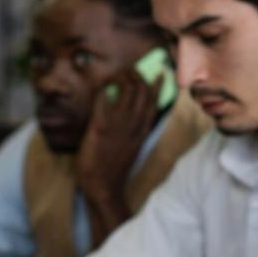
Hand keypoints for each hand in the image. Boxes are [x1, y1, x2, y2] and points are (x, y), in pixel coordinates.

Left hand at [74, 67, 160, 239]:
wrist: (101, 186)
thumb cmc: (114, 169)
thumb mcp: (132, 148)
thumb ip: (134, 131)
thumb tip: (134, 114)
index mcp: (142, 131)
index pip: (154, 102)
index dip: (156, 85)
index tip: (157, 73)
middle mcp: (132, 125)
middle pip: (140, 91)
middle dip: (136, 74)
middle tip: (130, 70)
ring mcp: (116, 126)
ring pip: (125, 90)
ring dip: (120, 77)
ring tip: (116, 74)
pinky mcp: (99, 128)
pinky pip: (103, 101)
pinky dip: (103, 90)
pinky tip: (102, 86)